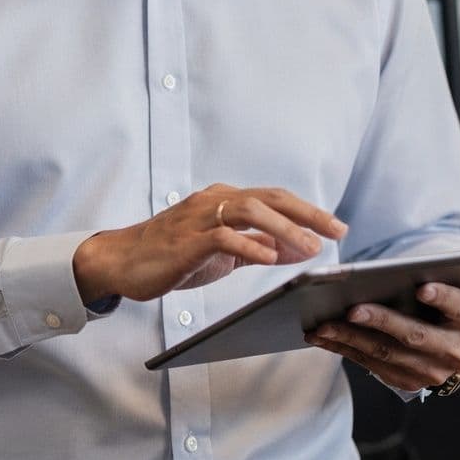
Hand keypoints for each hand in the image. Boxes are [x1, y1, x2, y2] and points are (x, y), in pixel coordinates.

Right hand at [72, 184, 346, 302]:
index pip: (275, 199)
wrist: (122, 261)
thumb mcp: (223, 250)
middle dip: (308, 214)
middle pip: (270, 198)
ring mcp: (199, 218)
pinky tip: (270, 259)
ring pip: (249, 210)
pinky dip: (250, 245)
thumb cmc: (172, 254)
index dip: (309, 211)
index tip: (337, 228)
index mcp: (225, 200)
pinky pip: (223, 236)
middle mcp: (214, 201)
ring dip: (284, 228)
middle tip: (337, 231)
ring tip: (309, 247)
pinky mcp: (185, 241)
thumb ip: (258, 245)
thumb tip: (299, 248)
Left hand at [307, 281, 459, 393]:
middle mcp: (455, 351)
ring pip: (386, 353)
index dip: (443, 298)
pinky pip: (371, 365)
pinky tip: (323, 337)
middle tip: (352, 309)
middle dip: (382, 321)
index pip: (459, 307)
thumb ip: (457, 277)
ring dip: (350, 339)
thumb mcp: (458, 288)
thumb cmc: (446, 305)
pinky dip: (344, 350)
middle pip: (415, 335)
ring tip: (322, 325)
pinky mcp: (407, 382)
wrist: (450, 343)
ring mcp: (431, 371)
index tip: (422, 289)